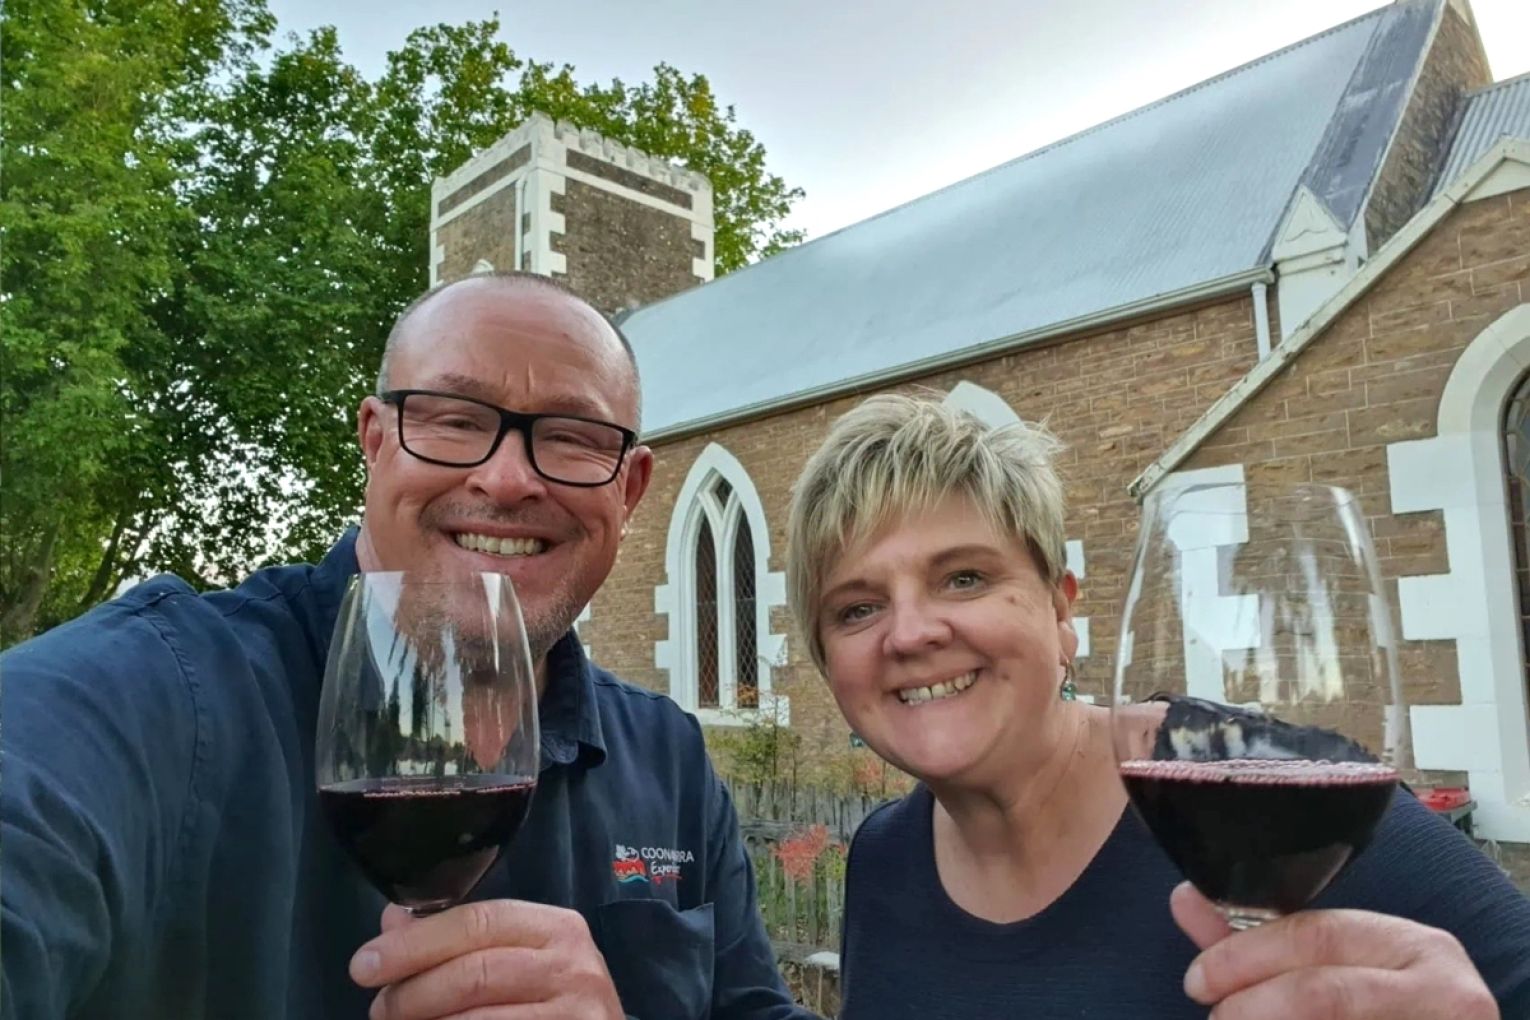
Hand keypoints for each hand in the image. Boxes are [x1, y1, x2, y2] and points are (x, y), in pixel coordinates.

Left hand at [350, 900, 624, 1019]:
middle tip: (380, 1009)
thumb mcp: (518, 957)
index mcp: (557, 928)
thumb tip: (393, 922)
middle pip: (474, 973)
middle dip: (413, 993)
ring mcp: (575, 1014)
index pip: (478, 922)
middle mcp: (573, 967)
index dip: (416, 943)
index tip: (365, 964)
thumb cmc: (551, 999)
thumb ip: (460, 937)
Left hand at [1170, 882, 1498, 1018]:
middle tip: (1216, 1017)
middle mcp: (1447, 991)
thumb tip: (1186, 899)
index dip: (1246, 956)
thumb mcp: (1341, 968)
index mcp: (1418, 948)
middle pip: (1324, 991)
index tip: (1198, 980)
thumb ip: (1263, 941)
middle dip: (1252, 1003)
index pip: (1318, 935)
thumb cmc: (1388, 1009)